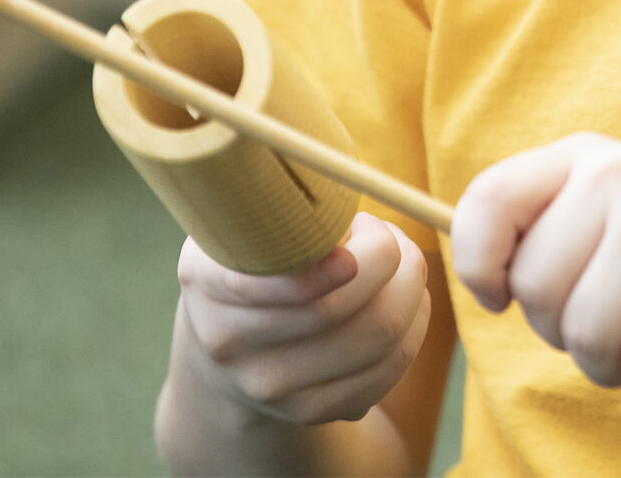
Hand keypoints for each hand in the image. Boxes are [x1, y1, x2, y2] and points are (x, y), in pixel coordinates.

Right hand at [173, 214, 432, 428]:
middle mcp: (228, 344)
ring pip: (375, 341)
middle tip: (390, 237)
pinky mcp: (313, 411)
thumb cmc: (256, 260)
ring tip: (402, 264)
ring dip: (410, 291)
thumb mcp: (249, 223)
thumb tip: (354, 209)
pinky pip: (389, 370)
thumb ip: (286, 208)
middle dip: (390, 260)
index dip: (325, 263)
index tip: (366, 229)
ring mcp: (270, 388)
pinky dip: (414, 327)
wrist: (228, 344)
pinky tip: (407, 301)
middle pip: (335, 311)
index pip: (264, 282)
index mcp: (206, 282)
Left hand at [450, 133, 620, 412]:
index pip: (487, 200)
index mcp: (588, 158)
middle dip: (568, 333)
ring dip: (615, 366)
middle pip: (532, 291)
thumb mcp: (618, 217)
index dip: (477, 264)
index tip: (502, 298)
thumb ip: (551, 233)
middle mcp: (618, 175)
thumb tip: (474, 277)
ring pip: (583, 337)